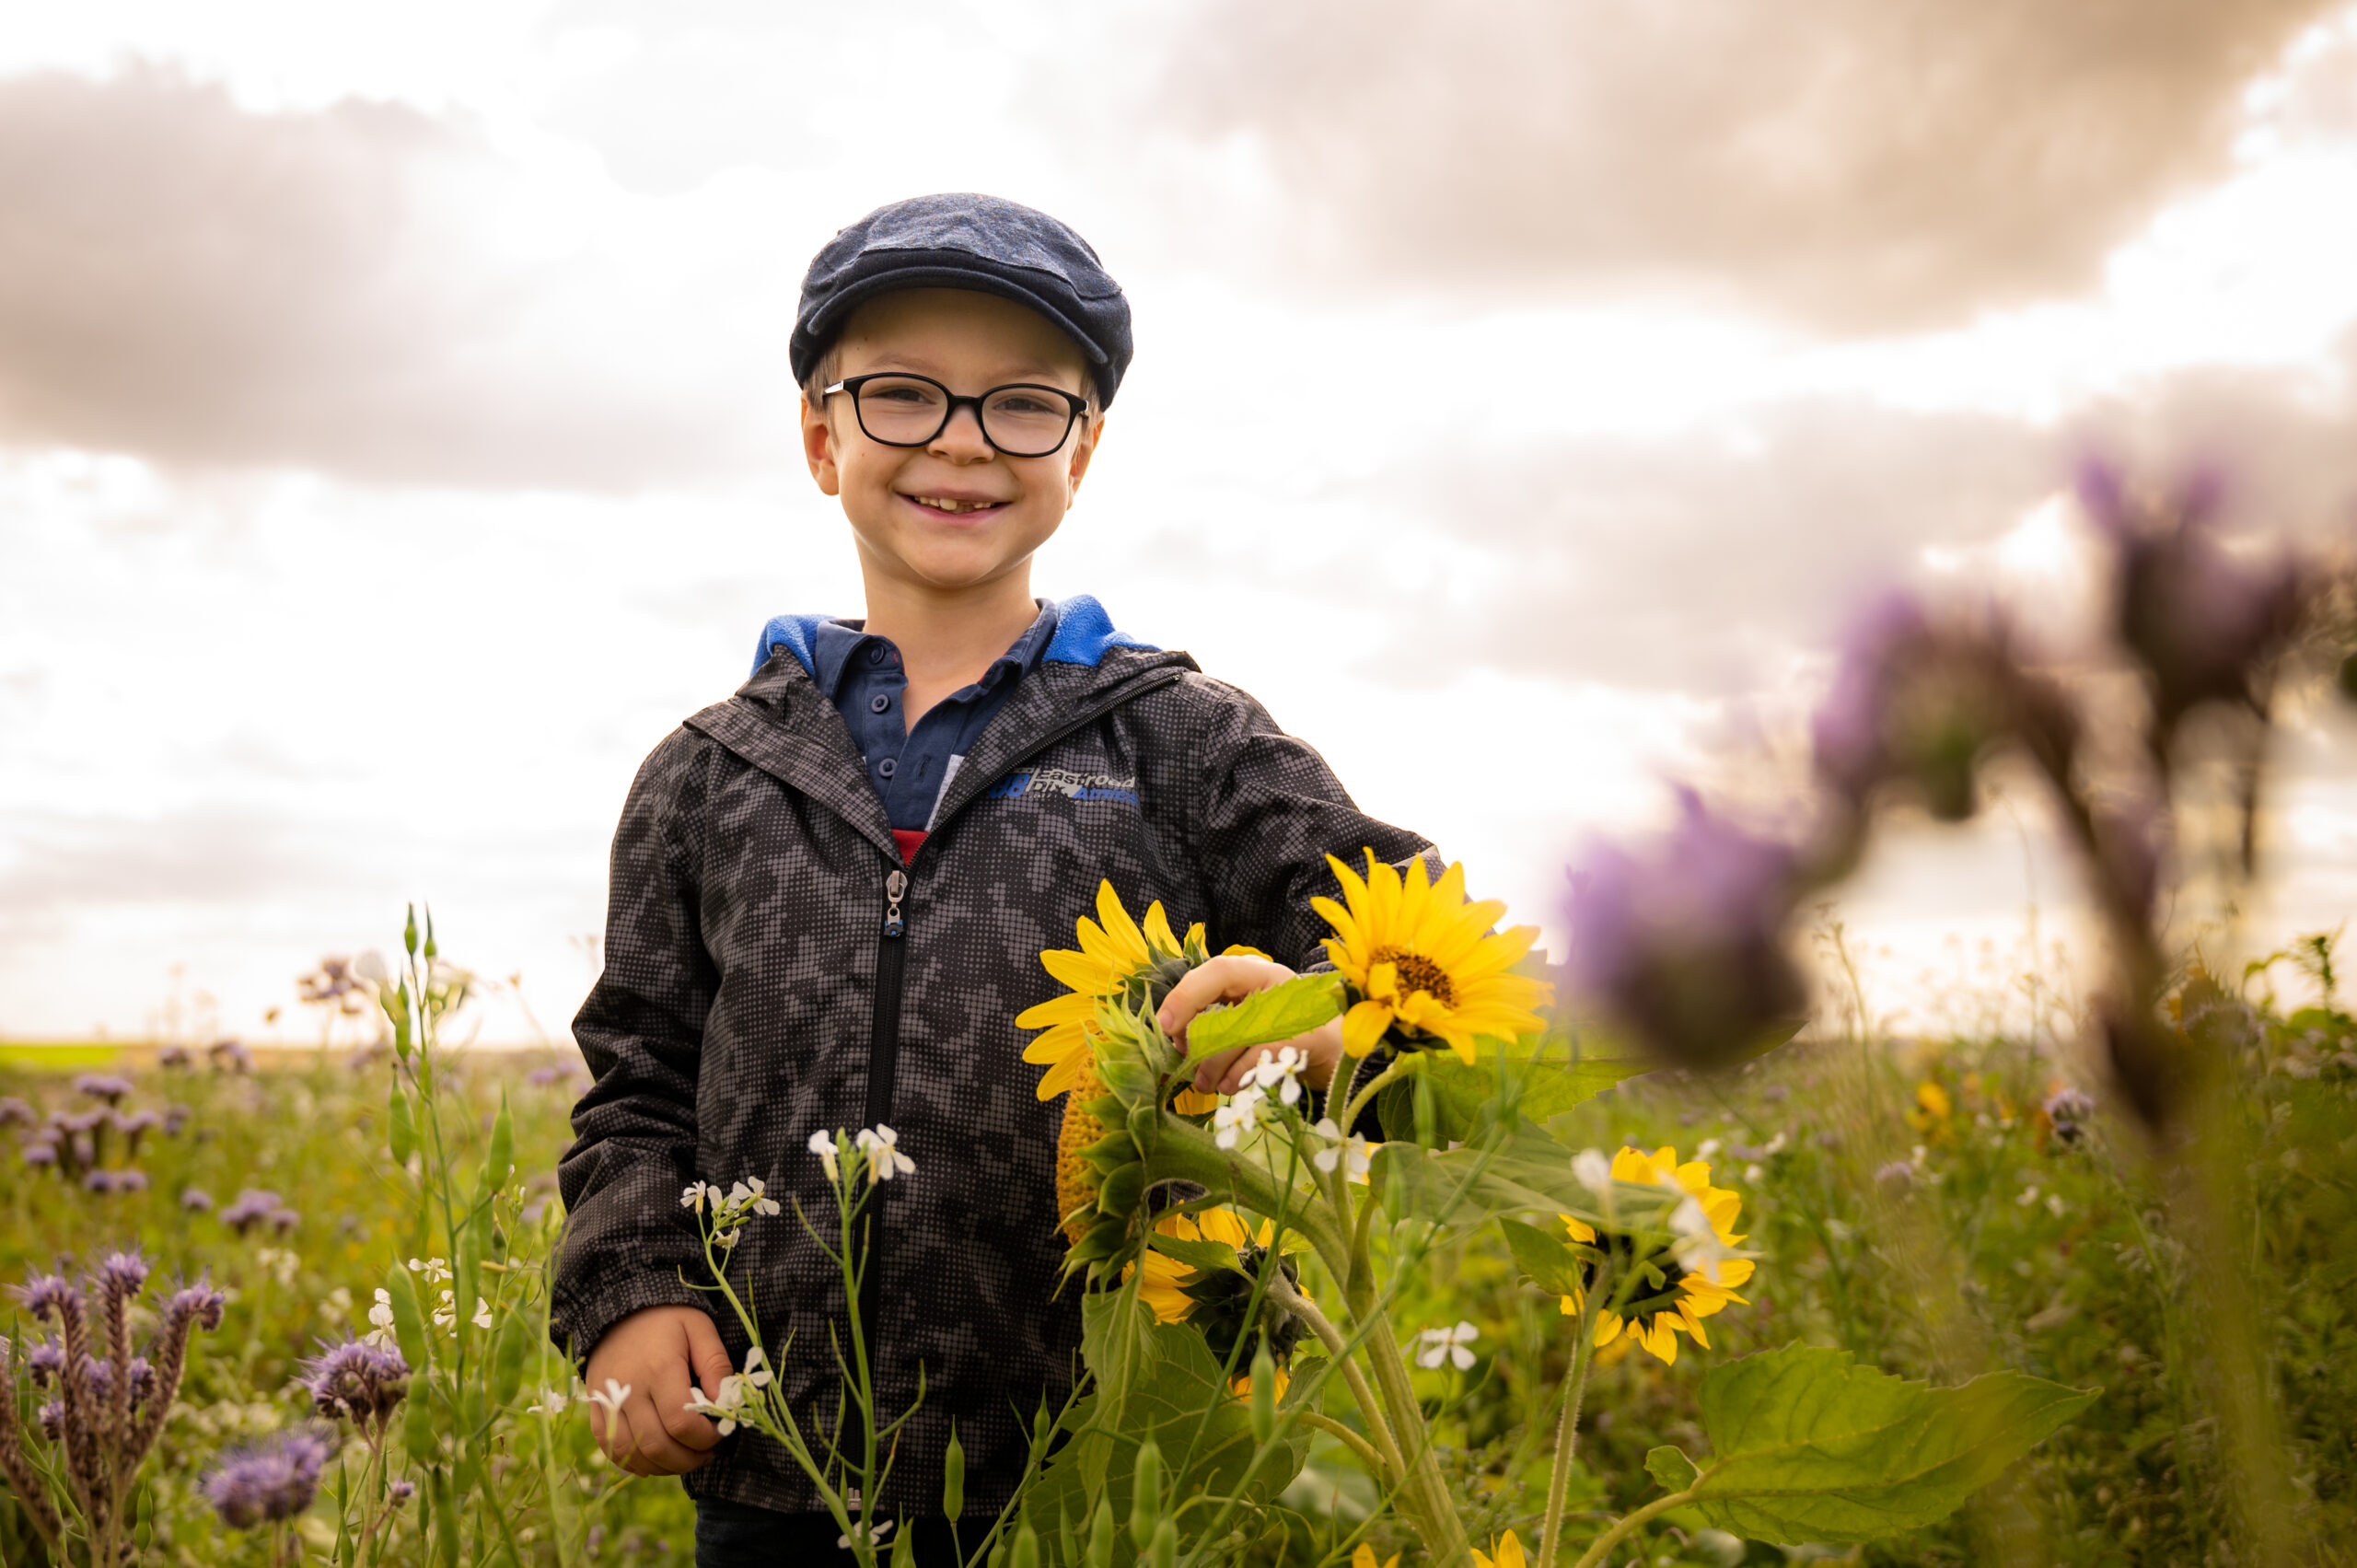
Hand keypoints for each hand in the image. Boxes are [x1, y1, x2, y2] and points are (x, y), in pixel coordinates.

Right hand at [583, 1304, 736, 1475]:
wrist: (618, 1307)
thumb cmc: (666, 1318)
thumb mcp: (699, 1328)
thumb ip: (716, 1365)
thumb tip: (726, 1404)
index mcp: (659, 1369)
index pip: (681, 1423)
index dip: (705, 1438)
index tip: (719, 1432)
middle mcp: (628, 1390)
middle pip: (657, 1446)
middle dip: (688, 1460)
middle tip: (707, 1453)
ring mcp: (607, 1402)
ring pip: (633, 1453)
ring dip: (663, 1466)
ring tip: (685, 1458)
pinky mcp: (595, 1408)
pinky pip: (612, 1448)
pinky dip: (635, 1462)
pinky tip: (656, 1459)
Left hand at [1156, 954, 1345, 1095]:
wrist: (1329, 1045)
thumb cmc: (1276, 1027)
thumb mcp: (1242, 1015)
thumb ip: (1210, 1019)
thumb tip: (1174, 1040)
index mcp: (1251, 970)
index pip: (1215, 971)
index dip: (1185, 996)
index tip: (1163, 1025)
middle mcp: (1272, 982)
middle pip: (1224, 1008)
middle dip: (1197, 1043)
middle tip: (1186, 1064)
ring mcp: (1292, 1009)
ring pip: (1238, 1037)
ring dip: (1213, 1067)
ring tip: (1207, 1083)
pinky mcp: (1305, 1036)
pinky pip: (1257, 1058)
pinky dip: (1237, 1076)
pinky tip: (1230, 1086)